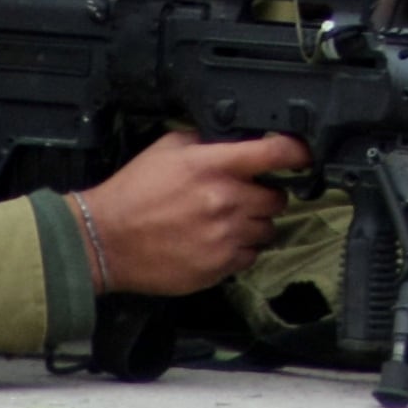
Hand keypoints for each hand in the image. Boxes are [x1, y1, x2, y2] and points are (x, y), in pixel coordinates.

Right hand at [80, 129, 305, 297]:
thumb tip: (241, 140)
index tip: (304, 156)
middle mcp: (226, 201)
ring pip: (267, 229)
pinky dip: (239, 249)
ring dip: (253, 225)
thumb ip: (210, 142)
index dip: (298, 152)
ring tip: (225, 222)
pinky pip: (250, 256)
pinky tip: (216, 242)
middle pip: (277, 198)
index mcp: (215, 166)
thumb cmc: (133, 193)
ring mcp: (224, 236)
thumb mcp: (169, 149)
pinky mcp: (217, 267)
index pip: (277, 153)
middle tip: (241, 197)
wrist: (103, 241)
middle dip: (264, 196)